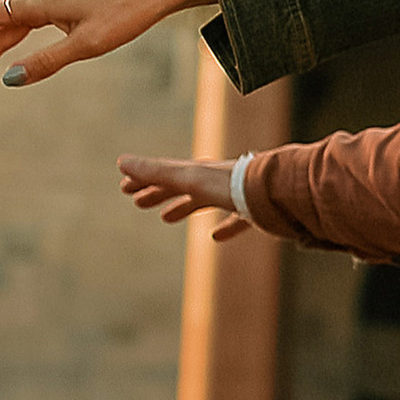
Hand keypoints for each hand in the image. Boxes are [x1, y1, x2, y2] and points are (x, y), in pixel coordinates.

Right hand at [118, 153, 253, 245]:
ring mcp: (236, 195)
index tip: (124, 187)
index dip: (143, 180)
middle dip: (158, 191)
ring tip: (166, 218)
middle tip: (137, 202)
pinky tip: (215, 237)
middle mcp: (216, 180)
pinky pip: (235, 219)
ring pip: (204, 200)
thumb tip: (121, 161)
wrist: (278, 192)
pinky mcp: (255, 212)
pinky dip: (222, 227)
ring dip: (183, 206)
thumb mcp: (189, 179)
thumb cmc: (231, 185)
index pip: (165, 174)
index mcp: (200, 172)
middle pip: (182, 185)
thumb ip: (157, 173)